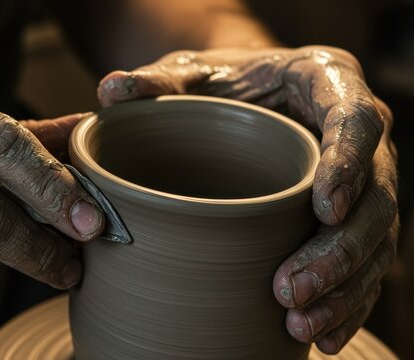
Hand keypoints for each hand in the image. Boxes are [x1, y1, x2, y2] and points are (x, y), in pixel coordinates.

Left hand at [98, 46, 397, 353]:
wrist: (240, 100)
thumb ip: (156, 83)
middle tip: (289, 290)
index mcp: (326, 83)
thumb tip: (110, 92)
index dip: (348, 164)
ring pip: (375, 240)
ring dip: (342, 287)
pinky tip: (320, 335)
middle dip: (338, 250)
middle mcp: (356, 137)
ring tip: (298, 323)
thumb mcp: (188, 76)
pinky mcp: (351, 218)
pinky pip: (365, 265)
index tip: (324, 209)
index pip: (356, 118)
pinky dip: (346, 303)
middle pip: (375, 197)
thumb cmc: (220, 84)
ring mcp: (360, 181)